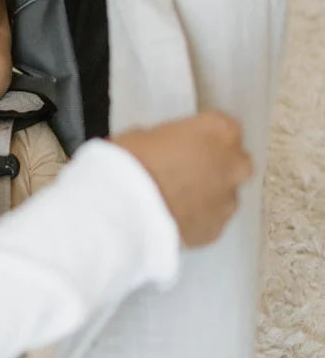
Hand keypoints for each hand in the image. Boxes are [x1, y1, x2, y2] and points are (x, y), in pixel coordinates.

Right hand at [111, 110, 252, 246]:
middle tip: (181, 172)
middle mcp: (234, 165)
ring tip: (171, 200)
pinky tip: (169, 219)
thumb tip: (163, 150)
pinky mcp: (216, 230)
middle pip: (234, 162)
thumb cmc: (130, 162)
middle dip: (214, 167)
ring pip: (224, 195)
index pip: (222, 127)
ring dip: (205, 196)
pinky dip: (195, 220)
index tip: (183, 144)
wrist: (123, 209)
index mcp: (219, 131)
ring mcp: (228, 200)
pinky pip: (209, 222)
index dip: (201, 137)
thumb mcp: (142, 135)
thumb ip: (166, 141)